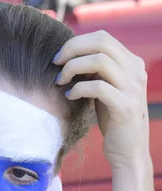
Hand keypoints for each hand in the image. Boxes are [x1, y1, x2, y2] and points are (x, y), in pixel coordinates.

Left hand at [53, 30, 149, 168]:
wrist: (128, 152)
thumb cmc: (113, 122)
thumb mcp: (107, 91)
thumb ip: (97, 73)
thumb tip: (71, 57)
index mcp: (132, 64)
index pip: (103, 38)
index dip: (77, 42)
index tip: (59, 57)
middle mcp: (136, 72)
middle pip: (102, 42)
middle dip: (73, 49)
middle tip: (55, 64)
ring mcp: (133, 88)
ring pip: (100, 61)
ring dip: (73, 67)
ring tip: (60, 81)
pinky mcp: (125, 107)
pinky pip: (98, 87)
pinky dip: (79, 88)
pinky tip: (69, 96)